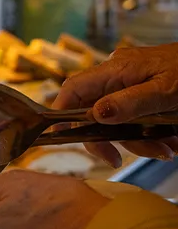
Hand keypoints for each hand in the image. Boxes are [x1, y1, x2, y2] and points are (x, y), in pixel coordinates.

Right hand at [53, 43, 177, 165]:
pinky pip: (135, 118)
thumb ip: (130, 102)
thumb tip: (94, 114)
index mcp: (116, 69)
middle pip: (93, 113)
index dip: (61, 114)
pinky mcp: (143, 92)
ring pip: (117, 120)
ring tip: (168, 150)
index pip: (72, 90)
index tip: (65, 139)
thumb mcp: (165, 90)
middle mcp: (117, 75)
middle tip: (123, 159)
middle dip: (110, 139)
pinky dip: (150, 133)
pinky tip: (171, 141)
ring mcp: (130, 83)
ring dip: (138, 141)